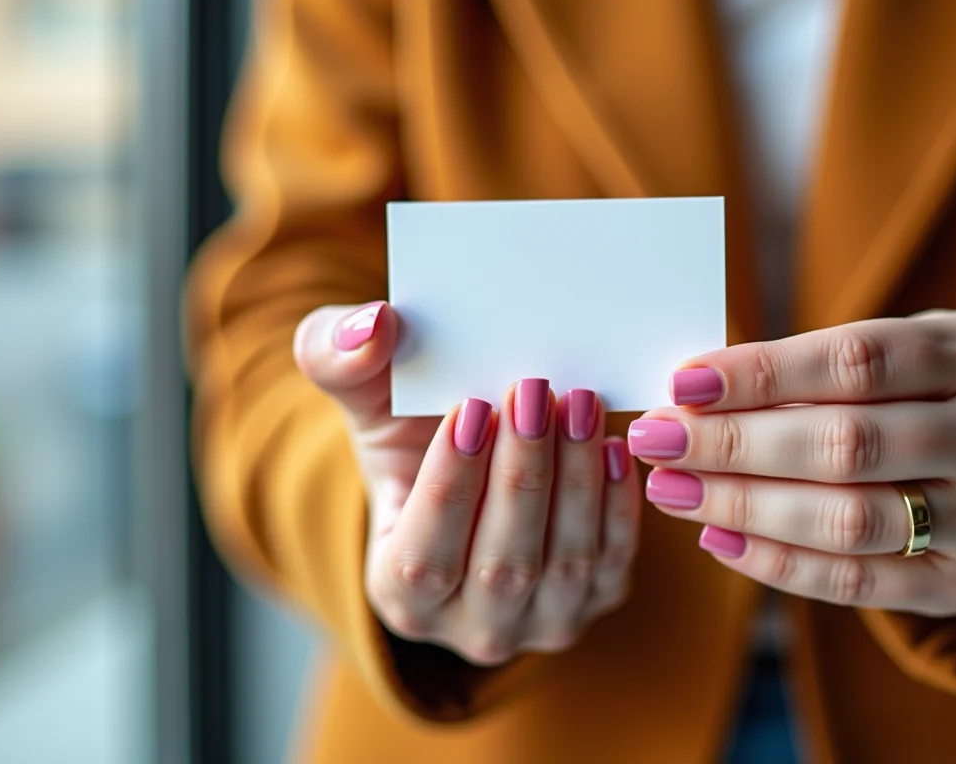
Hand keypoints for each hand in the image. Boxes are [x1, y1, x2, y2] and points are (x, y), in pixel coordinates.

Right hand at [294, 301, 640, 664]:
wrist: (473, 468)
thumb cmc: (410, 439)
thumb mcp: (365, 401)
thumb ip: (337, 357)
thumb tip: (370, 325)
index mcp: (400, 595)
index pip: (424, 559)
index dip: (448, 488)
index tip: (469, 411)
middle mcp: (472, 629)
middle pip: (503, 564)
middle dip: (521, 475)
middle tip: (534, 391)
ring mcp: (541, 622)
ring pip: (565, 563)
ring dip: (576, 480)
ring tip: (580, 403)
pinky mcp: (598, 598)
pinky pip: (614, 561)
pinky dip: (618, 505)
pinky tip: (613, 445)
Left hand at [629, 310, 955, 617]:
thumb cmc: (923, 392)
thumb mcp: (894, 352)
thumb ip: (810, 367)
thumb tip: (691, 393)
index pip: (855, 362)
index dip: (762, 373)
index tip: (682, 383)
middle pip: (846, 444)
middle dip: (734, 444)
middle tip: (657, 440)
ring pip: (846, 518)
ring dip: (742, 506)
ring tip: (672, 489)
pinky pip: (855, 581)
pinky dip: (776, 563)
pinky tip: (717, 539)